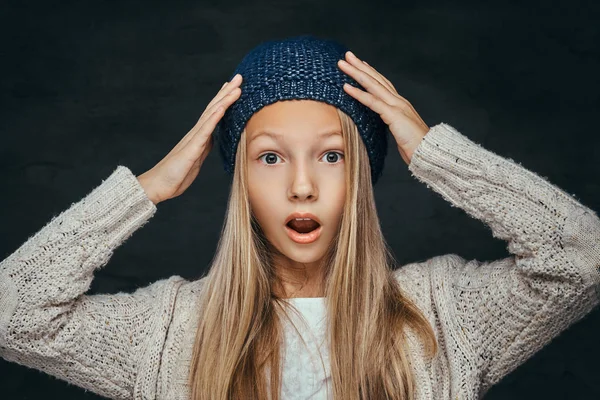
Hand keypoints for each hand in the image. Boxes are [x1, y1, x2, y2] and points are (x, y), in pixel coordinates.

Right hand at [137, 74, 242, 203]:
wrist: (159, 185)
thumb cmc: (176, 175)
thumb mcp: (196, 159)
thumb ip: (203, 147)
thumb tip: (212, 139)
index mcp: (199, 137)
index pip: (214, 114)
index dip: (224, 99)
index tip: (234, 87)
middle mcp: (196, 134)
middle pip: (214, 108)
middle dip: (227, 92)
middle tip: (239, 77)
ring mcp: (193, 139)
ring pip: (211, 114)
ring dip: (224, 99)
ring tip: (235, 86)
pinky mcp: (191, 148)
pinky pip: (204, 131)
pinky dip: (214, 118)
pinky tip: (221, 107)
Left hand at [337, 51, 429, 164]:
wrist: (429, 153)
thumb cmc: (416, 147)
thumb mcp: (400, 132)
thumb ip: (391, 123)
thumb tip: (383, 122)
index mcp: (400, 104)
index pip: (383, 84)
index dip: (371, 73)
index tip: (359, 64)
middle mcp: (398, 101)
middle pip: (376, 79)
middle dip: (360, 66)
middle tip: (346, 55)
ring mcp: (397, 106)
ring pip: (373, 85)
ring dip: (356, 73)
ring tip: (342, 64)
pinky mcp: (394, 115)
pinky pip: (372, 101)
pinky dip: (358, 93)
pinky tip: (346, 87)